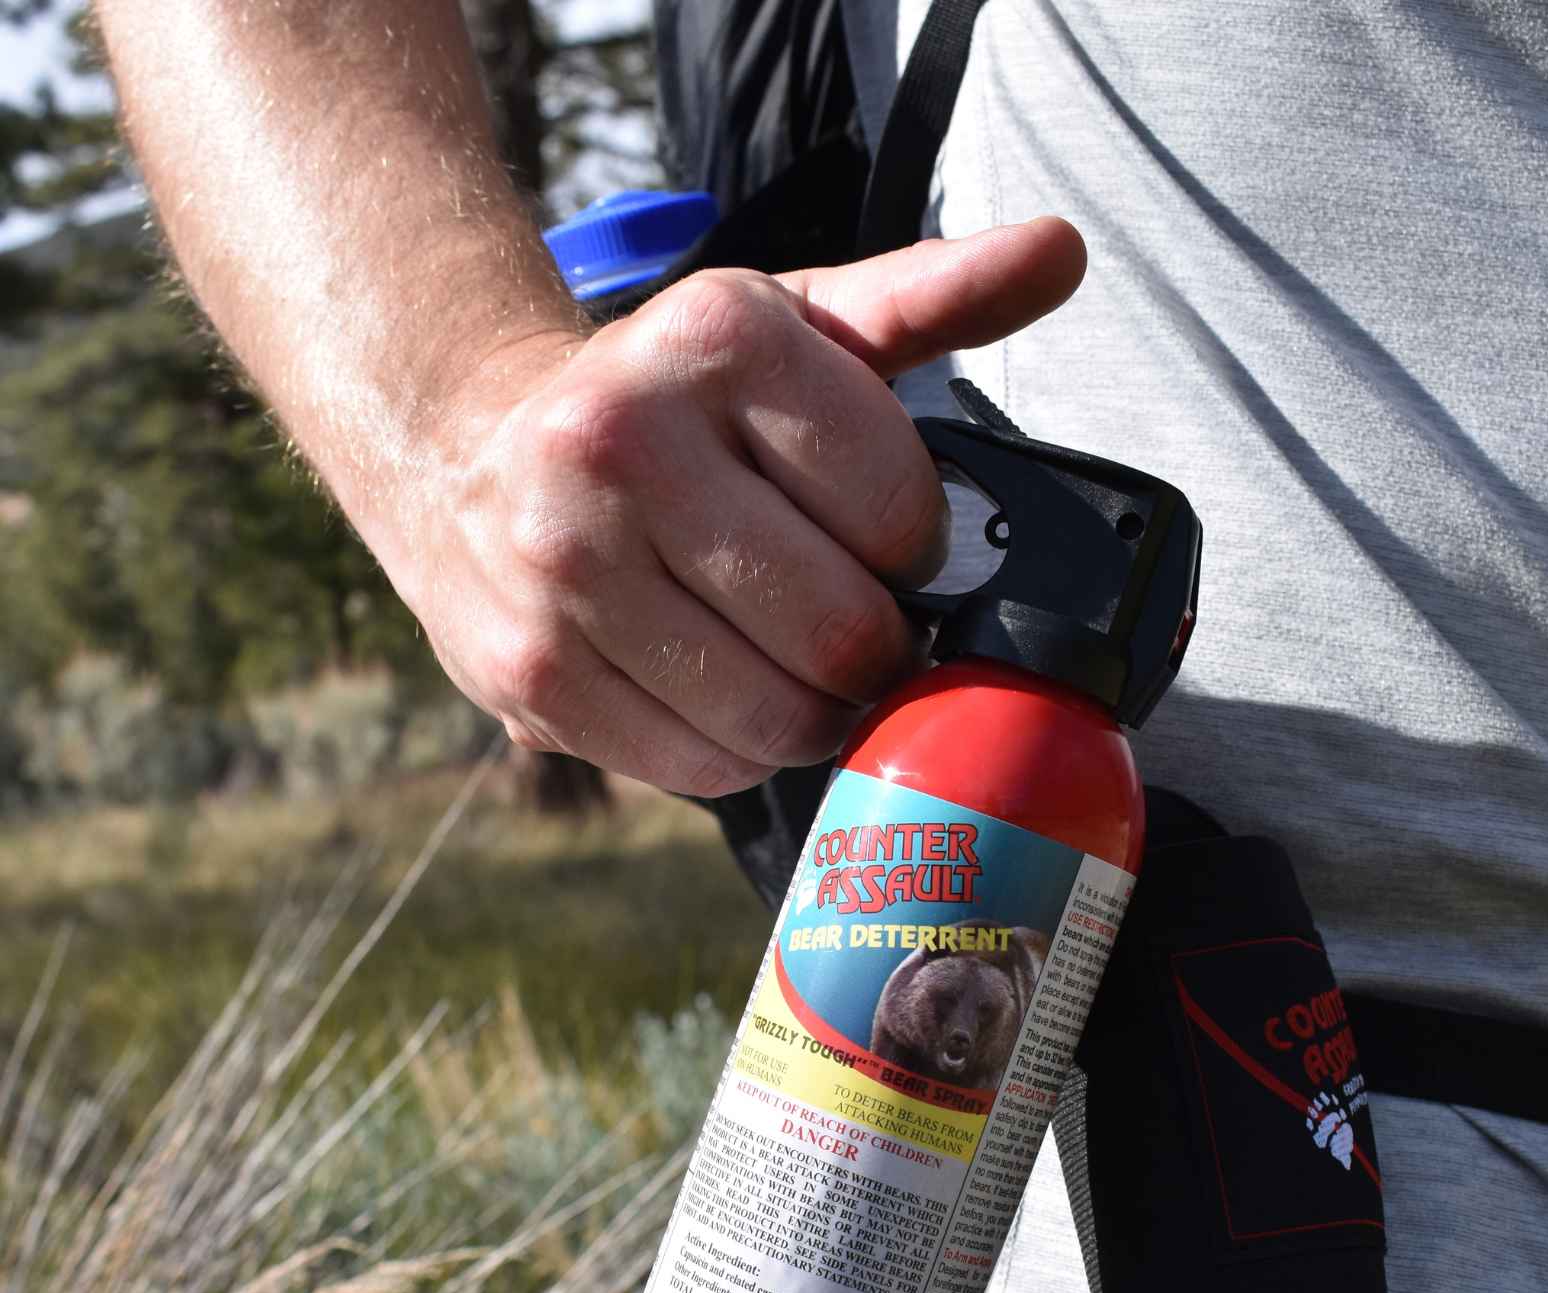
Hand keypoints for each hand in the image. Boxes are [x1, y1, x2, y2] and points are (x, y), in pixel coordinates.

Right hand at [386, 218, 1085, 796]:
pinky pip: (703, 766)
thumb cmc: (670, 401)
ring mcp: (566, 565)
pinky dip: (738, 752)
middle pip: (842, 632)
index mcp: (716, 336)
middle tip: (853, 629)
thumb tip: (1063, 251)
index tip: (881, 541)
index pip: (902, 513)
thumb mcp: (790, 327)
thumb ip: (930, 299)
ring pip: (776, 716)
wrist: (464, 453)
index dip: (913, 551)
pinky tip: (717, 691)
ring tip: (789, 664)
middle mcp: (623, 441)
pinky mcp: (530, 671)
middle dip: (874, 651)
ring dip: (812, 714)